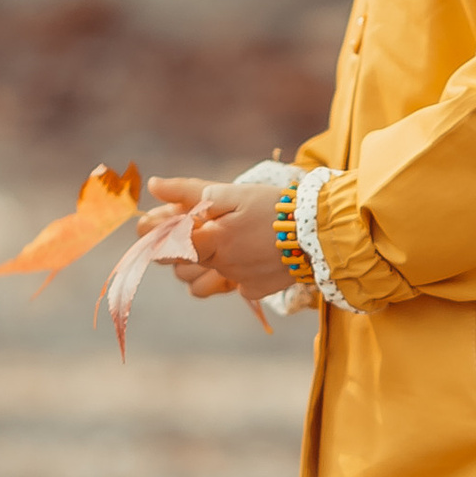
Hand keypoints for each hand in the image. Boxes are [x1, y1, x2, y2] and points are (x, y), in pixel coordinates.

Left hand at [147, 168, 295, 301]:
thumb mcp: (233, 192)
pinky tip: (253, 254)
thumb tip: (154, 186)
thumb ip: (190, 191)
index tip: (155, 225)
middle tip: (200, 227)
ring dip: (205, 265)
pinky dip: (237, 272)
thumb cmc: (276, 206)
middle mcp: (222, 265)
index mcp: (213, 240)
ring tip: (226, 243)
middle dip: (181, 249)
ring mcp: (239, 281)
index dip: (155, 235)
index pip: (166, 245)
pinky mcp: (257, 290)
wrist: (321, 233)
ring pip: (204, 281)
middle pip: (182, 265)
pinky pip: (235, 285)